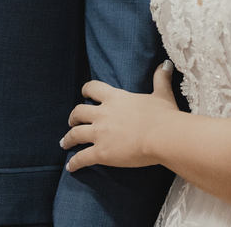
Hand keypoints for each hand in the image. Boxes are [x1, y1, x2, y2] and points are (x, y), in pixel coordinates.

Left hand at [61, 61, 178, 172]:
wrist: (163, 136)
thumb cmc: (164, 115)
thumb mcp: (162, 94)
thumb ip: (161, 79)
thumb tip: (166, 64)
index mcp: (115, 98)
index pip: (92, 88)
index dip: (86, 91)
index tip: (84, 94)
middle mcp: (103, 113)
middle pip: (78, 112)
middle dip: (73, 117)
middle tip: (72, 122)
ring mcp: (99, 133)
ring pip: (75, 134)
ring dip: (68, 139)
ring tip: (64, 143)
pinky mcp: (101, 153)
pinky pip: (81, 158)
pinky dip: (74, 163)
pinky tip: (69, 167)